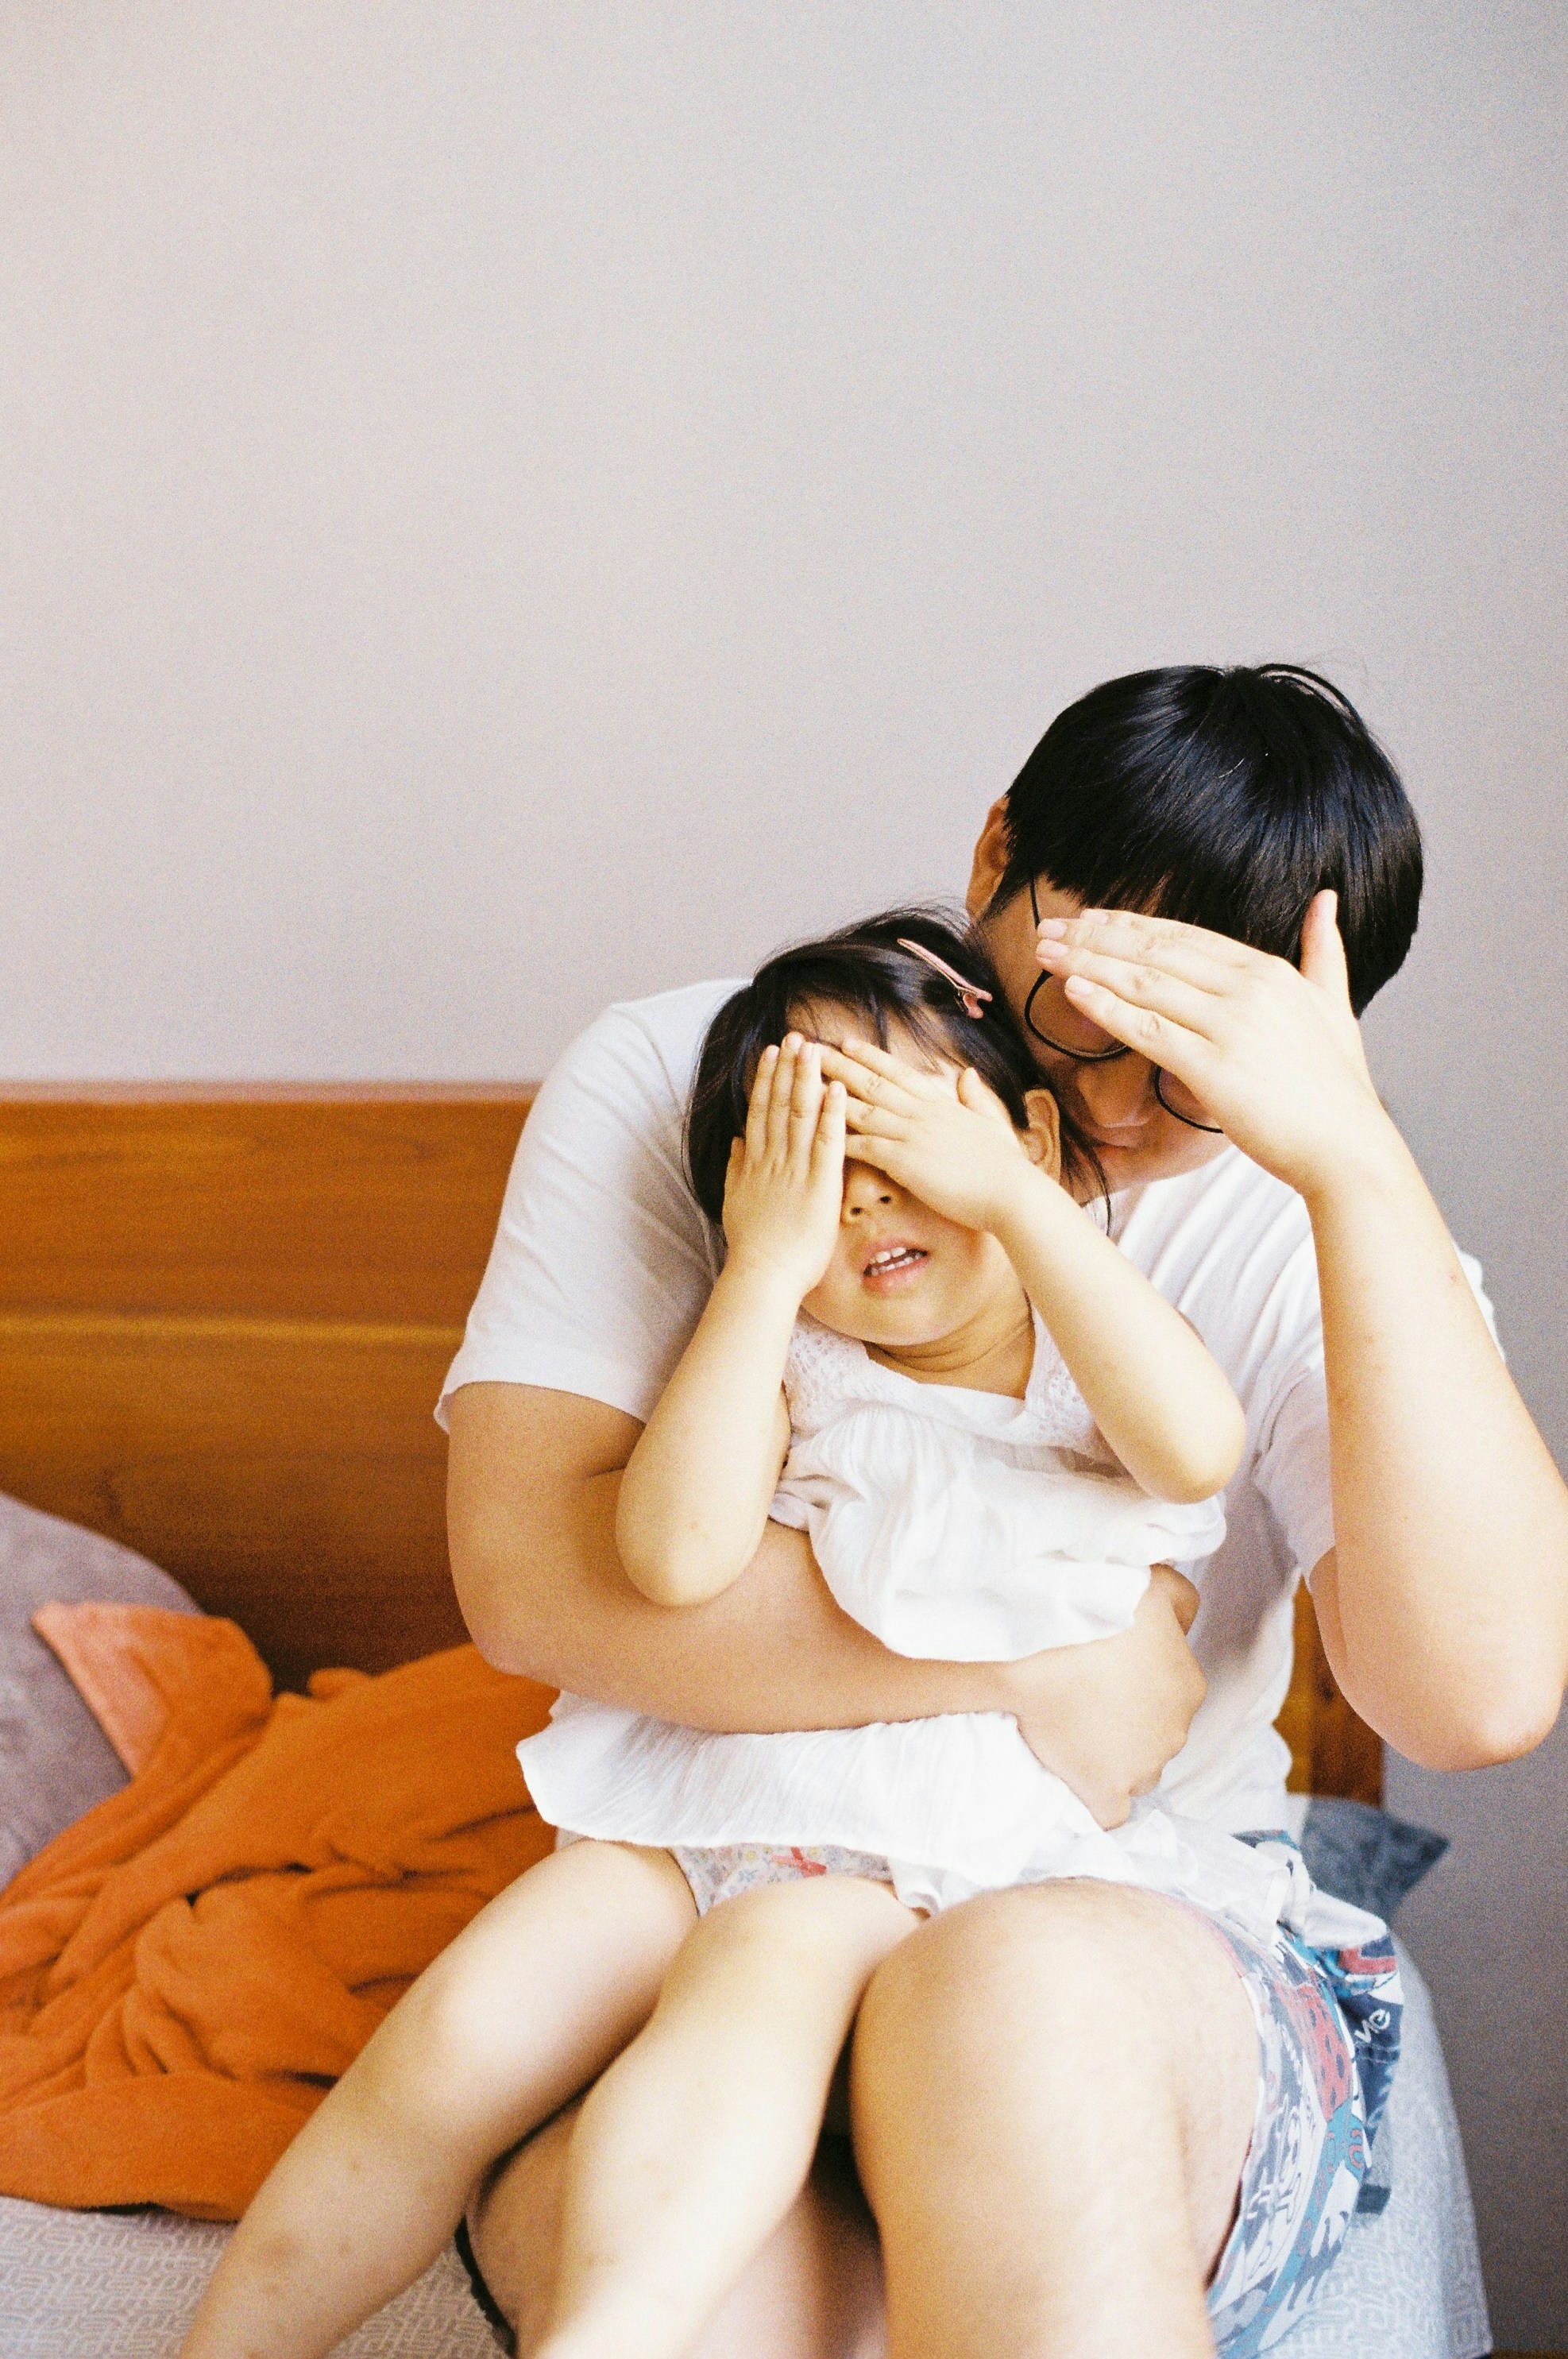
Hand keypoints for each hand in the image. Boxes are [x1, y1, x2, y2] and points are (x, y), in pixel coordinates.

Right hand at [721, 1036, 847, 1296]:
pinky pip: (826, 1142)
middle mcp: (773, 1159)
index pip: (761, 1111)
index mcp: (756, 1163)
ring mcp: (795, 1170)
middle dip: (787, 1068)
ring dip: (807, 1079)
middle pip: (779, 1104)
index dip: (766, 1079)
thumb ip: (737, 1169)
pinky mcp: (819, 1185)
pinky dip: (830, 1114)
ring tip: (814, 1048)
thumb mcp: (735, 1202)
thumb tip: (737, 1142)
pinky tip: (836, 1089)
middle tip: (795, 1036)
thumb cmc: (753, 1247)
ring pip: (800, 1115)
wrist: (763, 1275)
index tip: (771, 1052)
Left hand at [817, 1036, 1047, 1231]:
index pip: (898, 1073)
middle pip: (872, 1082)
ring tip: (802, 1082)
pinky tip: (816, 1132)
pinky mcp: (906, 1162)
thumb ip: (976, 1098)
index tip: (847, 1042)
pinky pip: (865, 1145)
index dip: (870, 1056)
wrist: (1013, 1193)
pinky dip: (841, 1137)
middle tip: (810, 1050)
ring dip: (830, 1094)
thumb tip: (969, 1074)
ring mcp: (912, 1135)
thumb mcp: (992, 1122)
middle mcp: (922, 1112)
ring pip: (862, 1108)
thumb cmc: (1005, 1166)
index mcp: (940, 1103)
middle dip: (838, 1064)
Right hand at [994, 1565, 1205, 1826]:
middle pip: (1153, 1737)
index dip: (1136, 1687)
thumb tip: (1184, 1624)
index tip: (1100, 1675)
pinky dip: (1095, 1801)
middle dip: (1124, 1723)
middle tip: (1079, 1698)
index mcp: (1187, 1685)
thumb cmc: (1097, 1599)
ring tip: (1068, 1730)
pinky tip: (1073, 1781)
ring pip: (1134, 1771)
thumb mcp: (1156, 1582)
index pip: (1171, 1698)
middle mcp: (1175, 1731)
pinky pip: (1109, 1813)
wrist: (1040, 1632)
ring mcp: (1142, 1765)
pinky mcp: (1104, 1791)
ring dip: (1110, 1757)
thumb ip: (1180, 1602)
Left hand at [1033, 891, 1394, 1199]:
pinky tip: (1072, 991)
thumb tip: (1326, 900)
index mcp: (1269, 971)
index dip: (1130, 926)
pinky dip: (1106, 1007)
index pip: (1184, 937)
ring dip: (1088, 963)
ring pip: (1144, 983)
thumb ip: (1324, 951)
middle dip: (1095, 937)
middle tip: (1050, 929)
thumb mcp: (1335, 1005)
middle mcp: (1249, 988)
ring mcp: (1231, 1026)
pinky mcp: (1213, 1067)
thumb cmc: (1336, 1087)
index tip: (1090, 919)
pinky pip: (1147, 1029)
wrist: (1347, 1147)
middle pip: (1155, 952)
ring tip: (1047, 954)